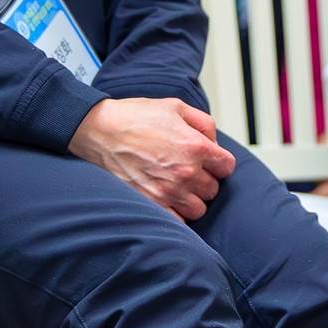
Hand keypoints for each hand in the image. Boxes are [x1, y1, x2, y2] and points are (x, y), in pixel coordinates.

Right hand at [70, 96, 233, 221]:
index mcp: (195, 146)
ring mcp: (169, 190)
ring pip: (199, 209)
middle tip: (189, 171)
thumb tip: (215, 142)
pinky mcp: (152, 203)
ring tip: (179, 186)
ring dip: (192, 199)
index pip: (227, 166)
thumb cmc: (134, 118)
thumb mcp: (175, 106)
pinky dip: (176, 212)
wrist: (100, 131)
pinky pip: (178, 220)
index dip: (219, 162)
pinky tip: (168, 199)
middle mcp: (186, 171)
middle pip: (213, 189)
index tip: (210, 161)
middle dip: (205, 180)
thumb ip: (203, 123)